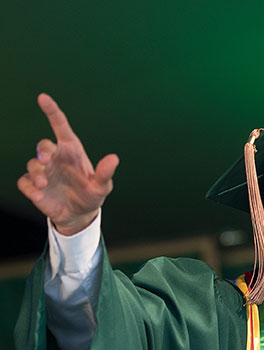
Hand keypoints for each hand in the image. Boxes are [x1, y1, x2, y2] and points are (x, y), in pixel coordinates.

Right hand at [17, 93, 118, 235]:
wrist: (79, 214)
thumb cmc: (91, 194)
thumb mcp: (101, 187)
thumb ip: (105, 173)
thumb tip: (114, 158)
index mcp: (71, 152)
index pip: (61, 127)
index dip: (52, 112)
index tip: (43, 98)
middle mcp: (55, 158)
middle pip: (43, 146)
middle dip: (42, 151)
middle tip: (47, 161)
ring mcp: (43, 172)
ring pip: (32, 164)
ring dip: (36, 173)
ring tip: (44, 184)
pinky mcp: (34, 186)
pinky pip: (24, 182)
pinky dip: (29, 187)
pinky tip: (38, 195)